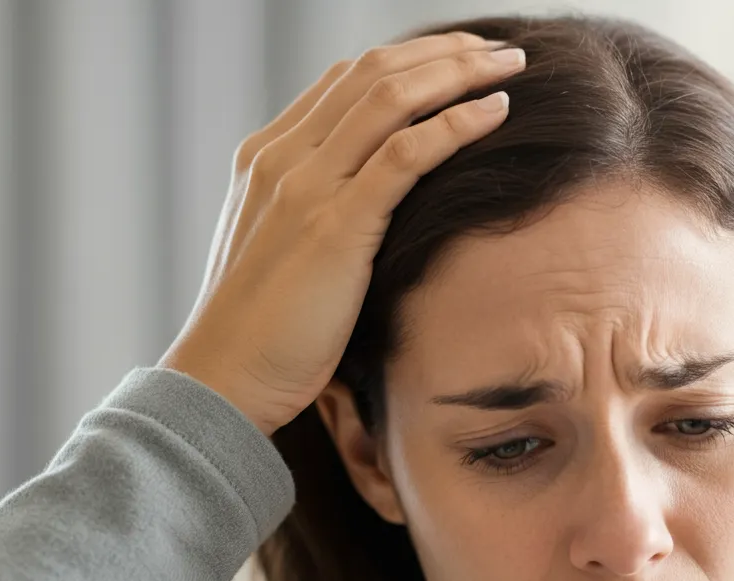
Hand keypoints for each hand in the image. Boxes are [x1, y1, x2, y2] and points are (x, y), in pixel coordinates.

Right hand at [158, 31, 525, 436]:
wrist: (223, 377)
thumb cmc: (259, 332)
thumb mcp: (279, 255)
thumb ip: (312, 216)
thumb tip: (364, 211)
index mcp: (266, 159)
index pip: (344, 83)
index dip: (407, 62)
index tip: (456, 63)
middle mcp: (283, 158)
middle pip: (372, 74)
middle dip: (444, 52)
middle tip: (497, 50)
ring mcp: (306, 186)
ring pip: (392, 98)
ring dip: (459, 72)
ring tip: (509, 67)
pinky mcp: (335, 226)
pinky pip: (406, 155)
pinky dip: (454, 125)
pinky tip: (493, 114)